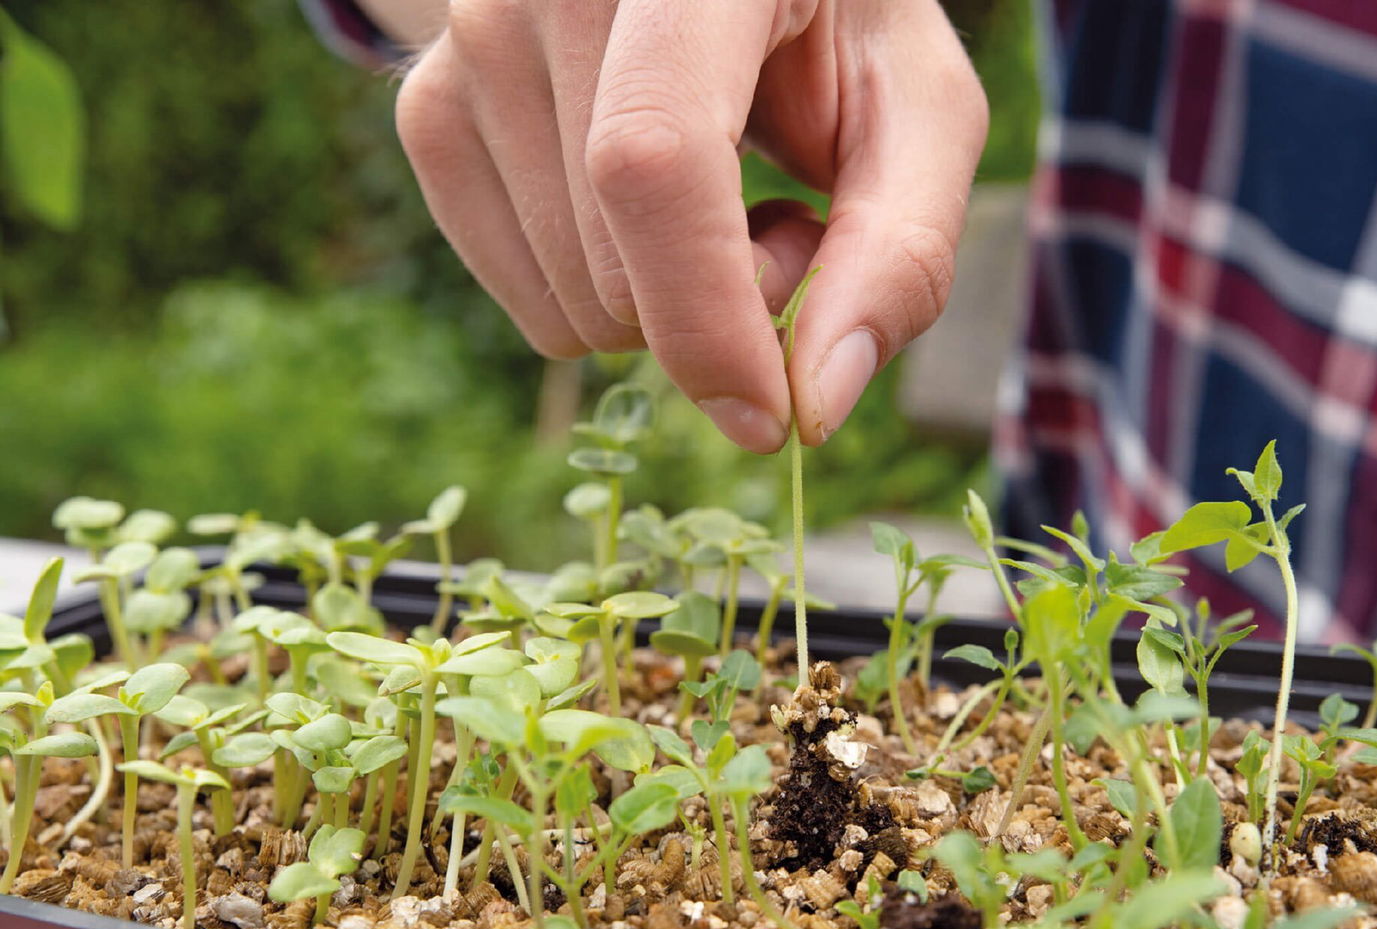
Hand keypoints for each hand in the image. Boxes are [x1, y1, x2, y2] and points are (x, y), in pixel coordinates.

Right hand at [395, 0, 987, 450]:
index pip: (652, 162)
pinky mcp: (430, 105)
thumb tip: (810, 410)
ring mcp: (470, 40)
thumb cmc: (836, 27)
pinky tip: (645, 204)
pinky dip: (601, 296)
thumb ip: (899, 254)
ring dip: (664, 304)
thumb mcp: (919, 112)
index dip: (706, 317)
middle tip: (781, 222)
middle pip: (613, 267)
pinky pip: (525, 299)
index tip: (767, 415)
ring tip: (722, 192)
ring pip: (568, 304)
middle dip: (720, 310)